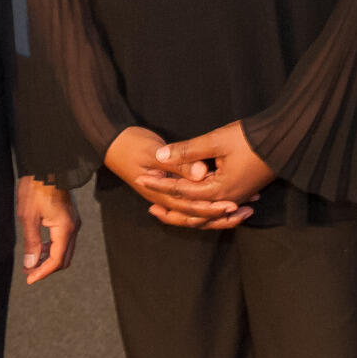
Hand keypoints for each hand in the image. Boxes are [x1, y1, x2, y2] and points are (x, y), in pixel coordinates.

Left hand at [16, 176, 79, 284]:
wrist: (47, 166)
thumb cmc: (36, 188)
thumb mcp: (28, 217)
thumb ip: (31, 243)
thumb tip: (31, 264)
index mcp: (65, 228)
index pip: (57, 260)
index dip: (43, 273)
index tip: (29, 279)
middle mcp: (73, 227)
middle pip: (64, 259)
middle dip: (46, 269)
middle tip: (29, 273)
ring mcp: (73, 222)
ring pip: (65, 251)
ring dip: (49, 259)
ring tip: (31, 262)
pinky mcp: (70, 218)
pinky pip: (64, 240)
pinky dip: (53, 249)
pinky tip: (40, 248)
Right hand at [104, 125, 251, 230]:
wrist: (111, 140)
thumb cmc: (130, 144)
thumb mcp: (153, 151)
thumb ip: (178, 163)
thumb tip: (202, 174)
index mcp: (160, 192)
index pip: (190, 207)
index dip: (212, 208)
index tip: (233, 205)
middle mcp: (165, 198)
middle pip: (195, 216)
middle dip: (220, 216)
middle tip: (245, 211)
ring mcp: (166, 194)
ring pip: (195, 212)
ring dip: (217, 213)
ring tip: (242, 209)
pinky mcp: (169, 186)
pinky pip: (191, 201)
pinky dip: (208, 202)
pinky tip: (224, 199)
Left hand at [138, 122, 273, 228]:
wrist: (284, 139)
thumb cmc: (251, 139)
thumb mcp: (215, 141)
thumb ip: (187, 151)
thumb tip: (159, 155)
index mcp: (219, 191)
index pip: (181, 191)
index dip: (160, 183)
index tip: (141, 177)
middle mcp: (227, 201)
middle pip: (192, 212)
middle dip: (170, 208)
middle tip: (149, 206)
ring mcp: (236, 199)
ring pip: (205, 214)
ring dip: (185, 213)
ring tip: (168, 210)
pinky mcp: (242, 193)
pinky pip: (217, 209)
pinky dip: (203, 211)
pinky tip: (196, 206)